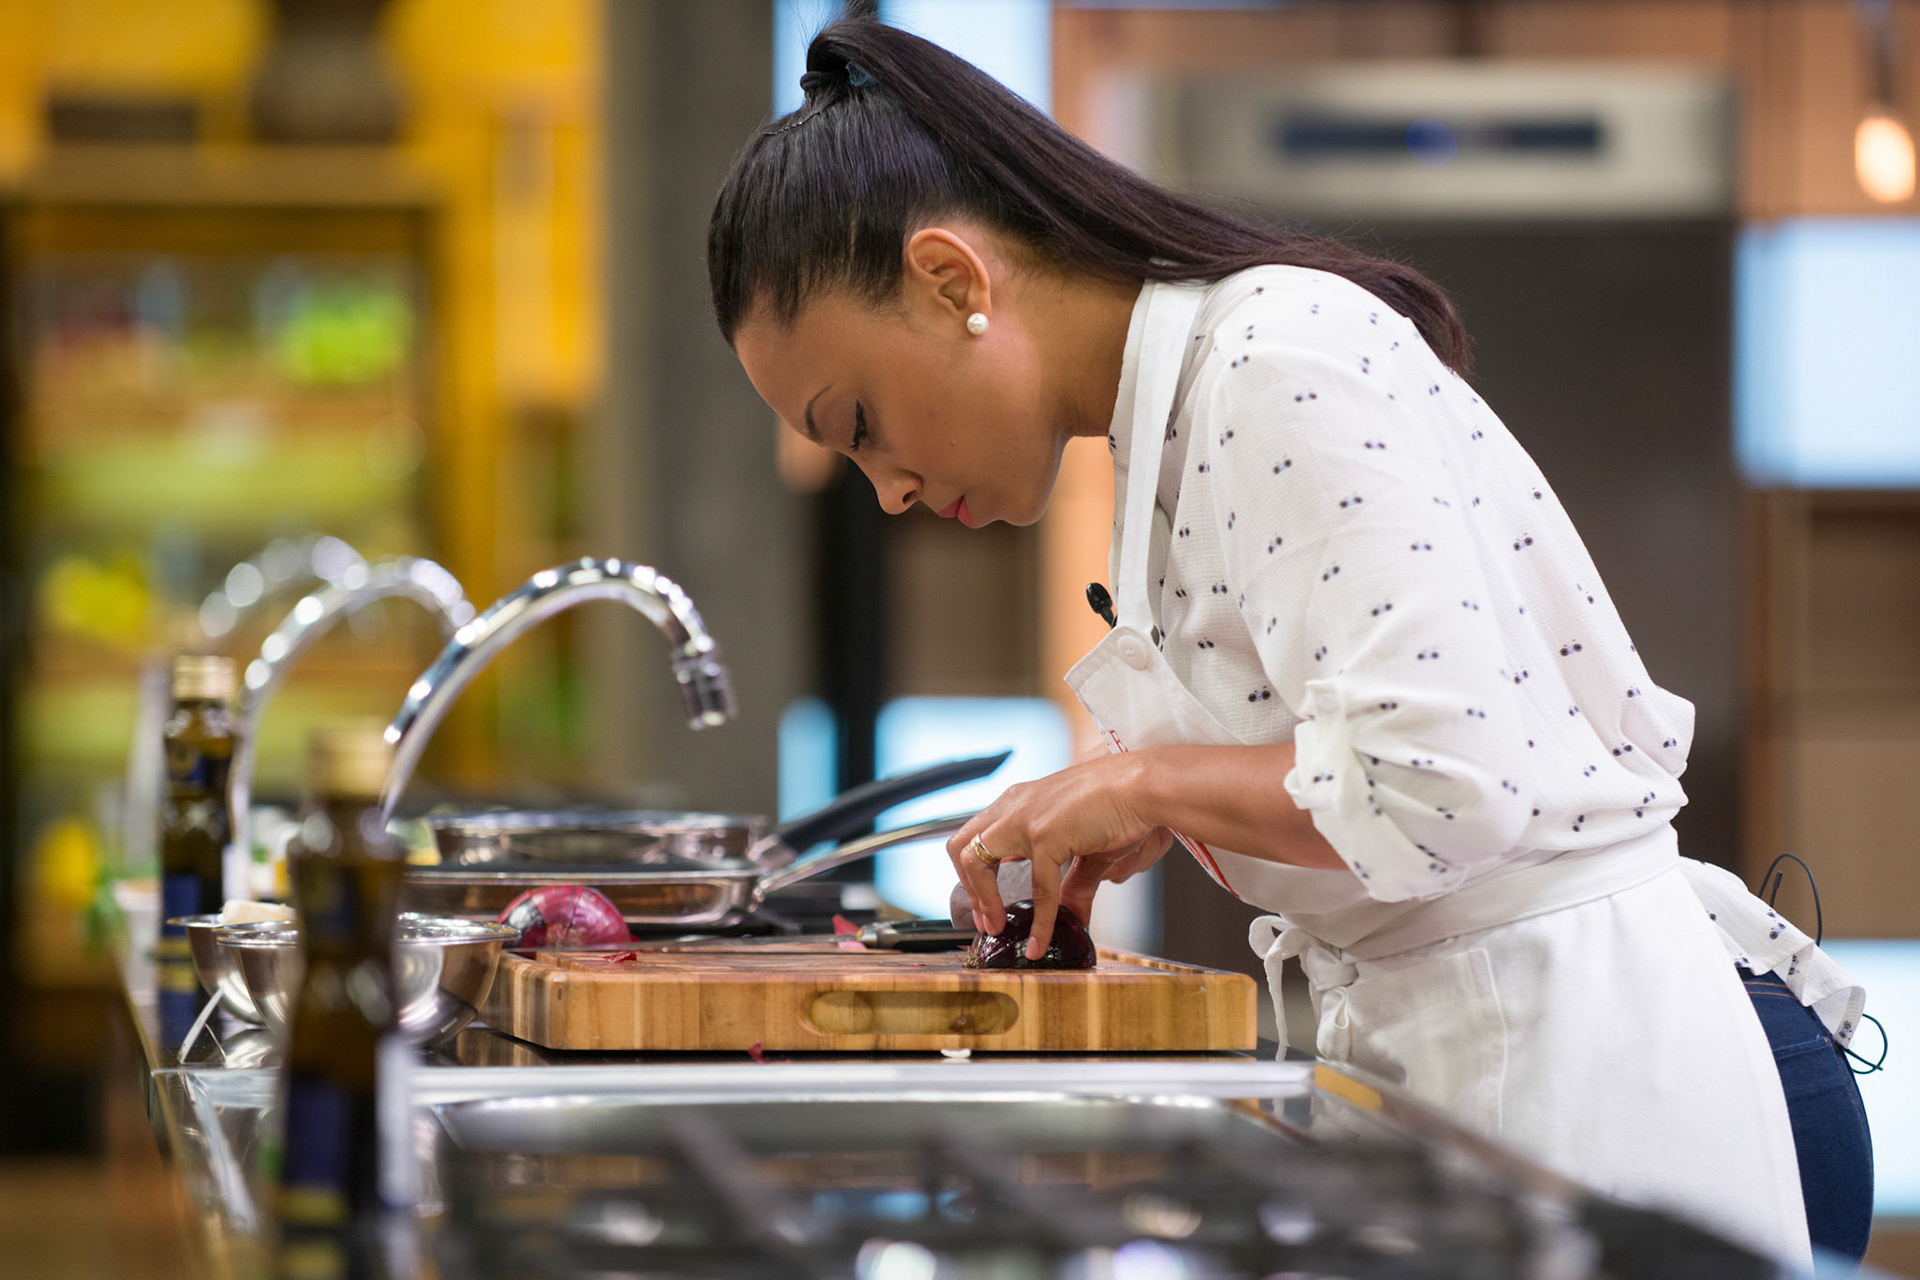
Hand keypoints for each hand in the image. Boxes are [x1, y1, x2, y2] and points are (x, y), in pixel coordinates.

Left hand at [946, 753, 1175, 960]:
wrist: (1145, 785)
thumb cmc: (1121, 805)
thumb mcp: (1087, 850)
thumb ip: (1074, 884)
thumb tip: (1071, 915)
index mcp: (1020, 803)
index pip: (975, 838)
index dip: (973, 876)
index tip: (986, 907)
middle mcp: (1015, 806)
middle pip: (960, 846)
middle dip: (967, 889)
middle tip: (985, 920)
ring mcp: (1026, 819)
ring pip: (976, 860)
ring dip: (982, 900)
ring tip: (998, 927)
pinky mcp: (1046, 835)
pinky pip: (1036, 887)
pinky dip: (1038, 920)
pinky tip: (1041, 940)